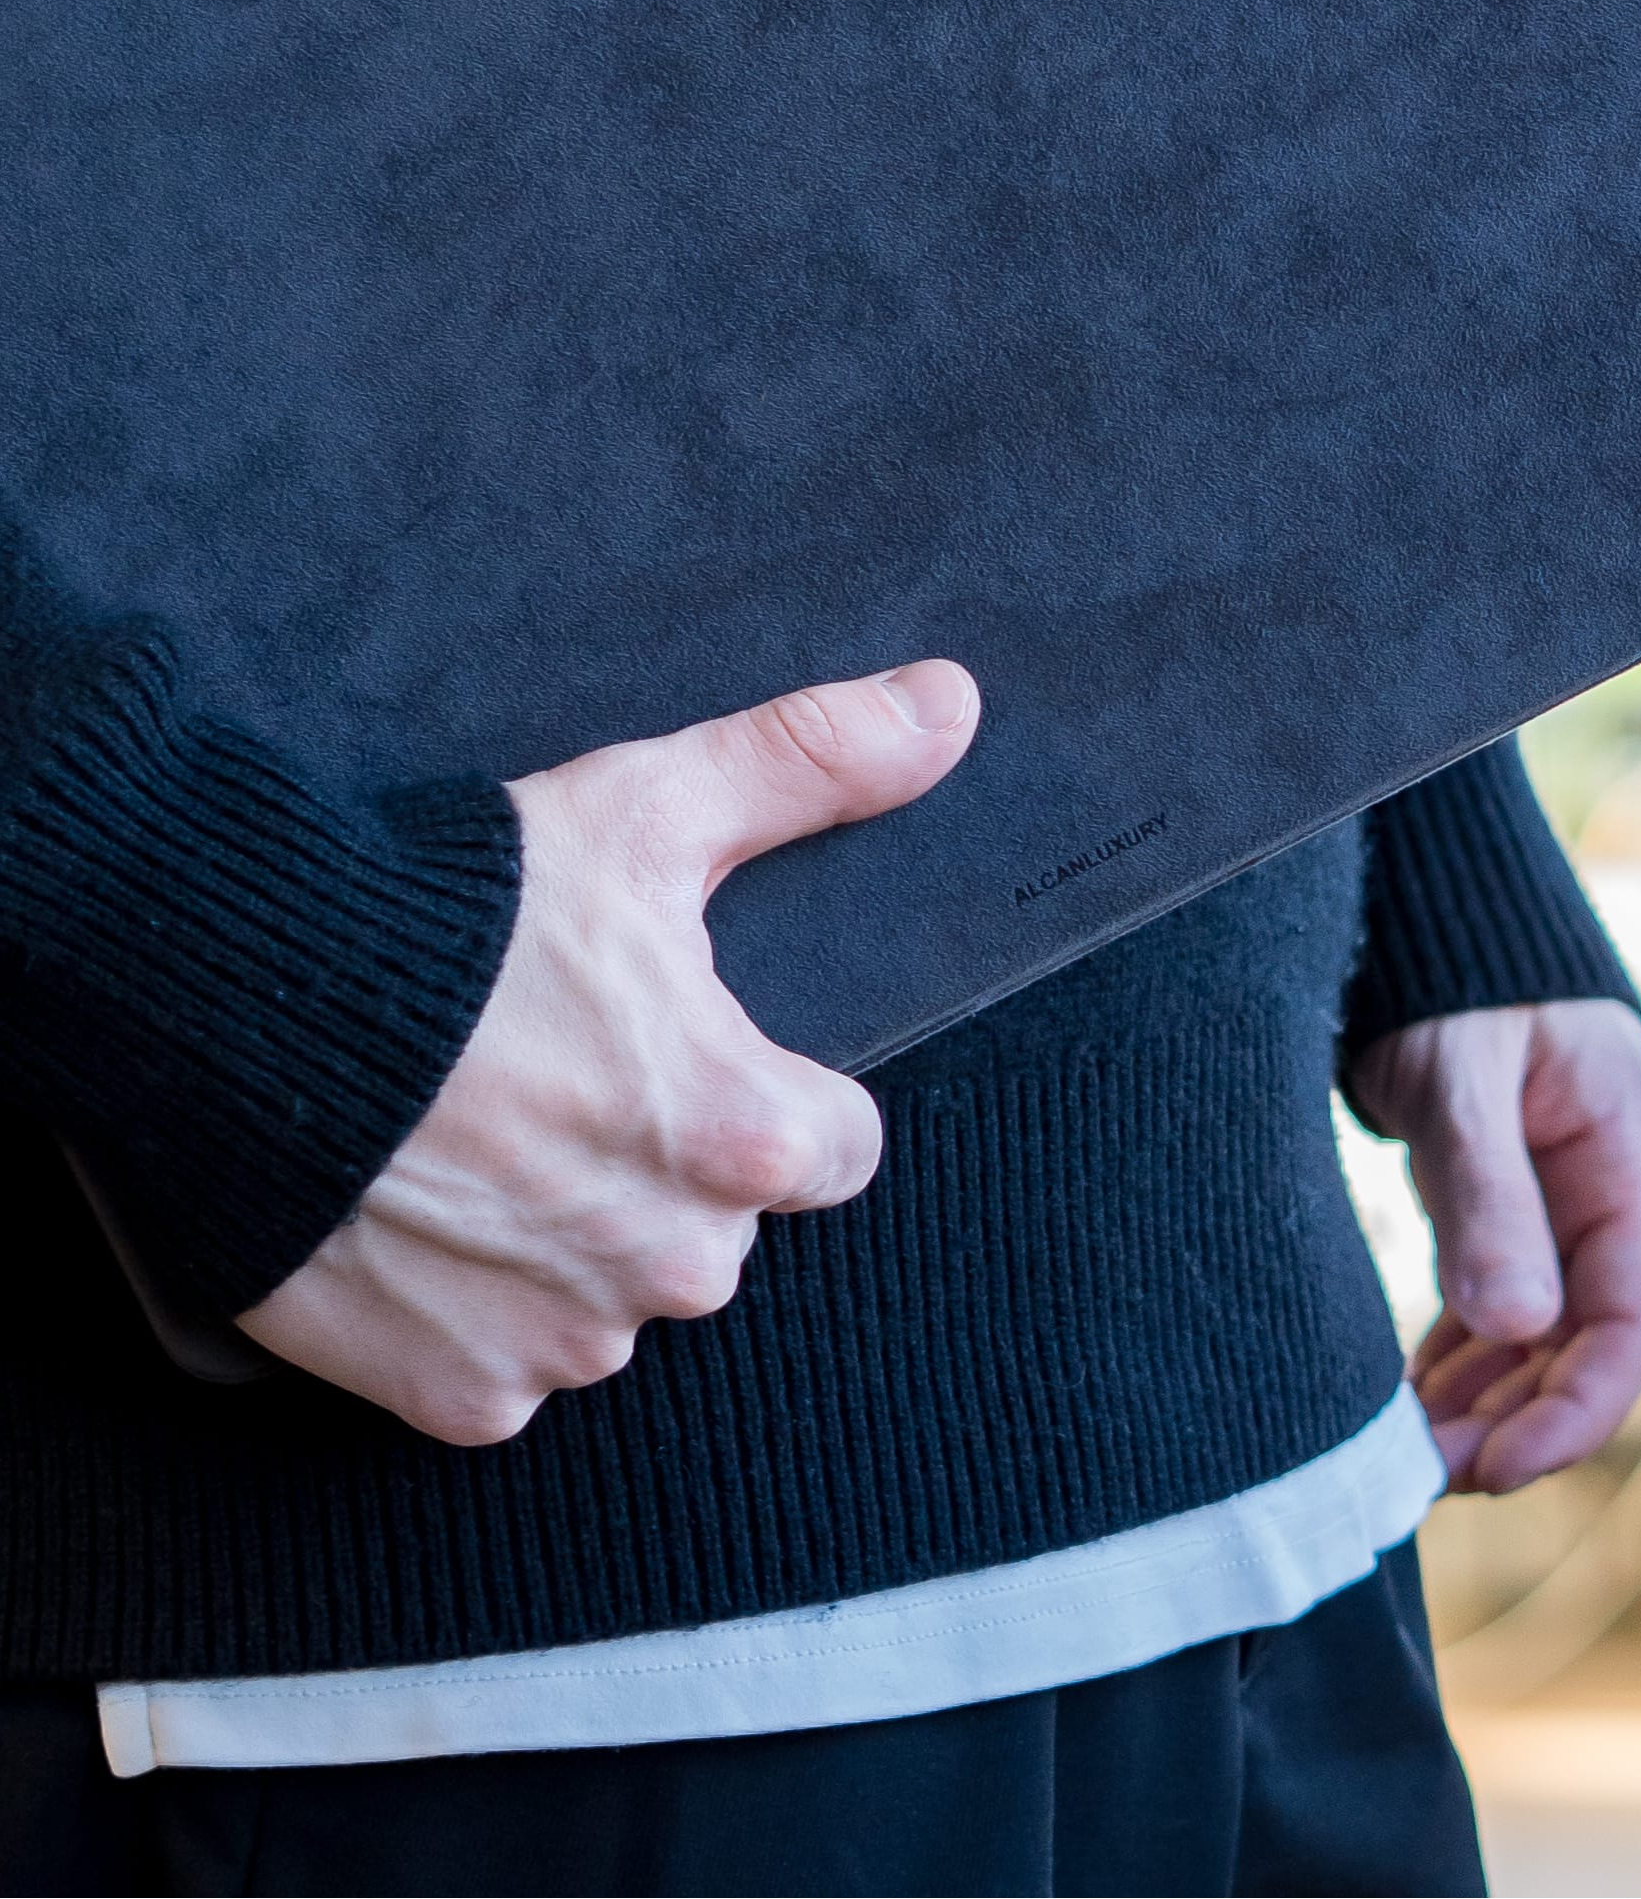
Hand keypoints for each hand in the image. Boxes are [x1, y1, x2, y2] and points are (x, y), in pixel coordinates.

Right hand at [238, 659, 979, 1444]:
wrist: (233, 1006)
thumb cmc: (453, 913)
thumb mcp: (645, 809)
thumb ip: (811, 763)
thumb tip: (948, 706)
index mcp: (743, 1137)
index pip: (837, 1149)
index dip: (773, 1095)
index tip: (693, 1053)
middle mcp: (673, 1265)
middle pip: (721, 1225)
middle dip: (665, 1164)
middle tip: (559, 1078)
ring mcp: (562, 1343)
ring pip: (616, 1296)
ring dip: (572, 1239)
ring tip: (478, 1136)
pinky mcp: (458, 1394)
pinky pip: (508, 1363)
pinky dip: (476, 1307)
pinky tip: (423, 1215)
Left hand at [1347, 1000, 1640, 1493]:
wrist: (1420, 914)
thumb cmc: (1449, 979)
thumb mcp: (1462, 1082)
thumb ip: (1488, 1197)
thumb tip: (1517, 1326)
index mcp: (1629, 1159)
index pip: (1633, 1319)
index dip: (1576, 1409)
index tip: (1497, 1467)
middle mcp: (1609, 1188)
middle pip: (1586, 1340)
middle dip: (1518, 1419)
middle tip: (1428, 1474)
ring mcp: (1563, 1196)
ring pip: (1541, 1331)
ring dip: (1485, 1399)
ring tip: (1410, 1454)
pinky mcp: (1511, 1198)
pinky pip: (1502, 1300)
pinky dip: (1462, 1355)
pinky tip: (1415, 1398)